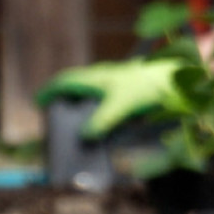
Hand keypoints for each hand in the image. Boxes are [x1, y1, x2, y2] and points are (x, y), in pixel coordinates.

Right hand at [36, 58, 180, 138]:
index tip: (38, 104)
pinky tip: (99, 135)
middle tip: (53, 122)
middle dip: (62, 105)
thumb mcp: (122, 105)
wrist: (174, 80)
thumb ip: (102, 120)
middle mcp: (101, 81)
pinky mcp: (123, 98)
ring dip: (79, 114)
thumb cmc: (146, 86)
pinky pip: (102, 108)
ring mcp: (112, 89)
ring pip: (88, 99)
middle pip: (74, 91)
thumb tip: (84, 136)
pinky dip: (96, 120)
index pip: (65, 82)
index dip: (50, 92)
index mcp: (95, 78)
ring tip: (74, 134)